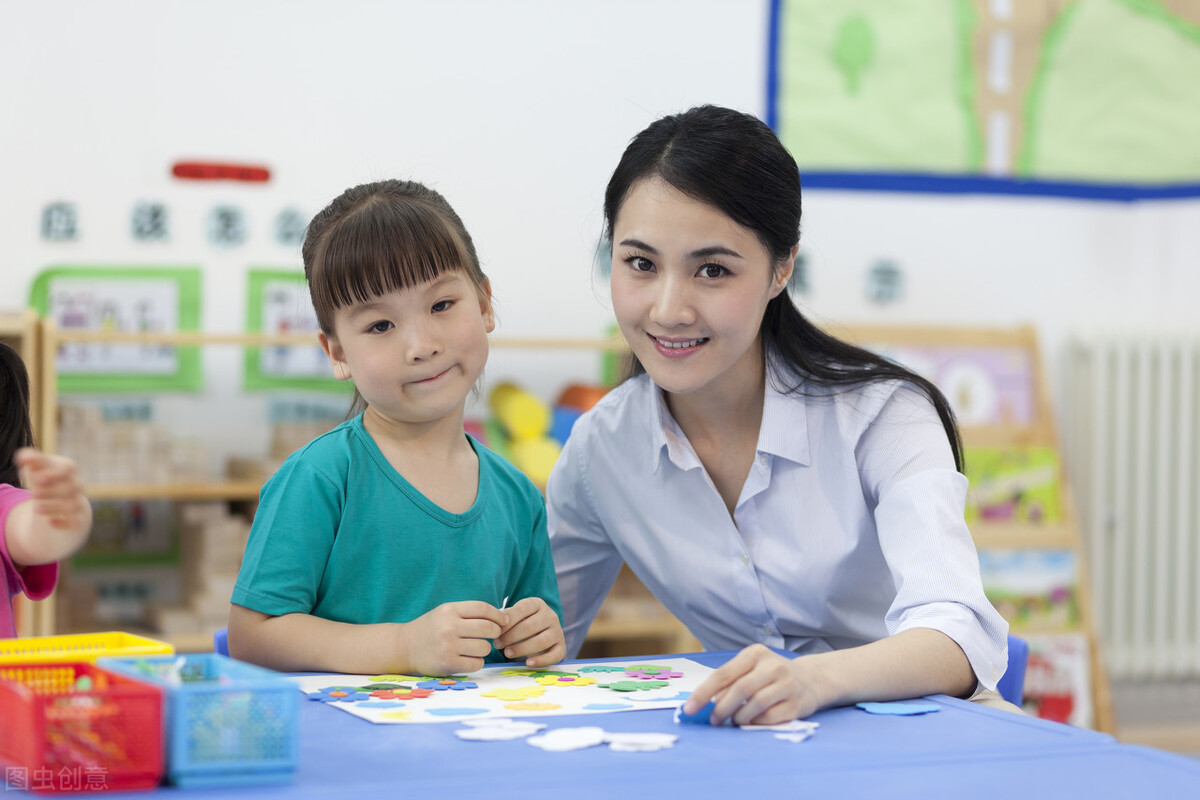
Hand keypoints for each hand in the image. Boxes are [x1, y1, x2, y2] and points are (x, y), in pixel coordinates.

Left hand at [15, 448, 89, 533]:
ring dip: (55, 507)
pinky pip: (77, 521)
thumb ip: (30, 459)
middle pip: (72, 487)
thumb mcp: (36, 467)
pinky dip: (65, 523)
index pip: (68, 468)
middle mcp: (77, 484)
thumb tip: (23, 459)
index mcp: (68, 469)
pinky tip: (50, 522)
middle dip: (52, 491)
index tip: (39, 478)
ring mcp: (79, 500)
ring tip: (36, 509)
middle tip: (33, 494)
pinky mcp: (78, 516)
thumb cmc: (44, 477)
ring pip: (74, 504)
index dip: (55, 473)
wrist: (57, 496)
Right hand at [401, 601, 506, 675]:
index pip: (483, 609)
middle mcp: (449, 627)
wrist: (404, 647)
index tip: (503, 620)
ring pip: (484, 647)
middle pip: (488, 628)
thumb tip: (502, 617)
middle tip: (491, 635)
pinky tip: (469, 659)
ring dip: (484, 649)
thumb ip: (469, 613)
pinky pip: (476, 663)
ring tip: (474, 648)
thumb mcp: (445, 613)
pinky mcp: (448, 663)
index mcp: (449, 610)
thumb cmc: (430, 628)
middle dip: (495, 632)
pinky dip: (476, 662)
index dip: (498, 615)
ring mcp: (448, 646)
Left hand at [492, 597, 564, 667]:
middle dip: (511, 636)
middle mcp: (550, 616)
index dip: (508, 621)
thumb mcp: (516, 617)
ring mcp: (558, 632)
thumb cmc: (524, 624)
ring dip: (522, 648)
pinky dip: (540, 661)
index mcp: (538, 604)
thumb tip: (494, 623)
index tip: (496, 631)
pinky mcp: (561, 648)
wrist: (543, 636)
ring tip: (507, 653)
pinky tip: (527, 663)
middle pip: (530, 626)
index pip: (522, 609)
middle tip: (498, 644)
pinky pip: (553, 655)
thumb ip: (507, 618)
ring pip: (541, 641)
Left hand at [681, 643, 822, 725]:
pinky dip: (756, 722)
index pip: (724, 674)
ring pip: (755, 705)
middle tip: (713, 720)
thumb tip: (706, 702)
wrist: (810, 680)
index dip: (704, 693)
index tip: (689, 708)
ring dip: (739, 717)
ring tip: (733, 721)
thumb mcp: (750, 668)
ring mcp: (788, 685)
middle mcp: (773, 666)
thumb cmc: (769, 675)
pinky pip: (770, 718)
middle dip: (721, 708)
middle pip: (740, 689)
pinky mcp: (797, 704)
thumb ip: (729, 681)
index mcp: (755, 653)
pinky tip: (752, 721)